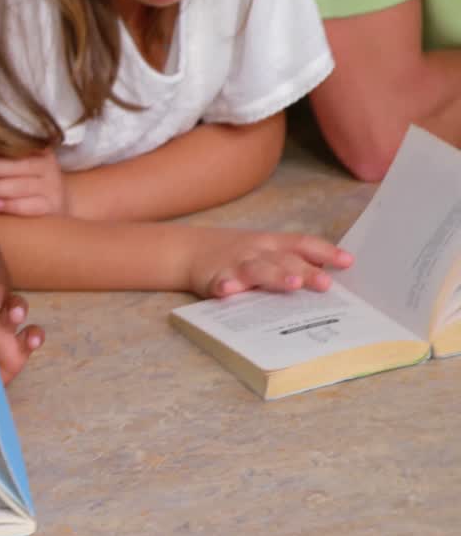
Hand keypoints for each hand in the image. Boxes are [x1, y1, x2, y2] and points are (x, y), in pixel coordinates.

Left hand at [0, 151, 68, 217]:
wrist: (57, 204)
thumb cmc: (30, 180)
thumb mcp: (24, 164)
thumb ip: (6, 157)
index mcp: (40, 151)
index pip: (18, 148)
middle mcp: (48, 167)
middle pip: (19, 166)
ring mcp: (52, 188)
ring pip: (22, 186)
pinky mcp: (52, 207)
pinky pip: (31, 206)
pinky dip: (13, 205)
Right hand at [188, 228, 353, 297]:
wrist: (188, 250)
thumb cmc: (235, 254)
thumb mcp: (265, 250)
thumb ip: (294, 259)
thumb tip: (331, 271)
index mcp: (272, 244)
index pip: (302, 243)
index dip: (325, 251)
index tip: (348, 262)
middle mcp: (256, 252)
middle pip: (284, 259)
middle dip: (306, 271)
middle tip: (325, 283)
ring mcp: (235, 264)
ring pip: (258, 269)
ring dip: (275, 276)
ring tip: (291, 284)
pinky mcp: (213, 279)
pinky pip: (220, 284)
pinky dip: (224, 287)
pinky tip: (228, 291)